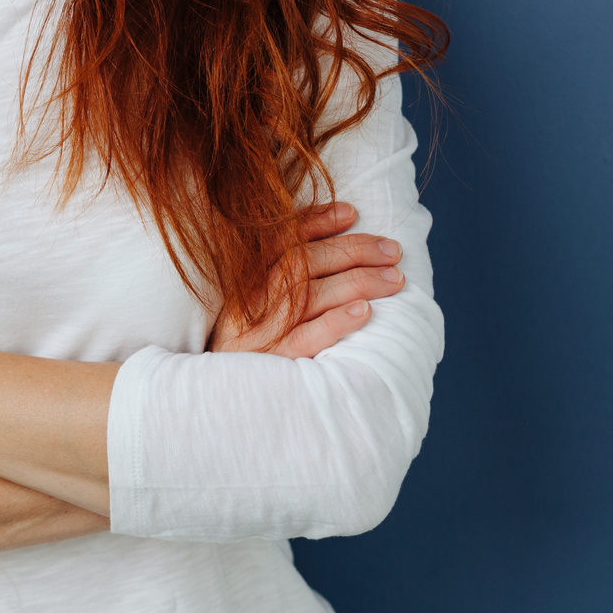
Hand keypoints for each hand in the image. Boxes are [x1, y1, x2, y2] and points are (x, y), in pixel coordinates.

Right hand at [209, 202, 403, 357]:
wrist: (217, 399)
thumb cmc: (244, 345)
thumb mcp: (245, 304)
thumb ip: (275, 273)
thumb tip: (327, 239)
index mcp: (244, 279)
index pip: (282, 239)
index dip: (317, 221)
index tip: (352, 213)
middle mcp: (251, 300)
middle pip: (305, 262)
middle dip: (353, 250)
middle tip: (393, 251)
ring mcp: (261, 332)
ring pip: (312, 296)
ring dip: (358, 282)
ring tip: (395, 279)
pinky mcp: (274, 362)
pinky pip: (307, 339)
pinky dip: (335, 322)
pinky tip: (364, 312)